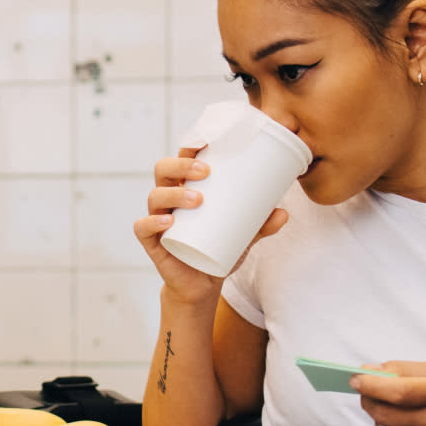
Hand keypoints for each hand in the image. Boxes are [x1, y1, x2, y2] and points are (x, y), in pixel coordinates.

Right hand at [133, 146, 288, 300]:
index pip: (182, 158)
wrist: (202, 285)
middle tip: (205, 171)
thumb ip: (261, 224)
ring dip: (174, 194)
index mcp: (186, 188)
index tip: (207, 140)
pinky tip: (168, 223)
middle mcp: (169, 199)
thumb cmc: (219, 250)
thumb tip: (284, 213)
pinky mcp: (152, 243)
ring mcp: (158, 219)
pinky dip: (152, 223)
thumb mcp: (244, 236)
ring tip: (197, 200)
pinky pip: (142, 228)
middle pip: (164, 170)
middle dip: (181, 165)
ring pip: (155, 196)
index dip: (189, 145)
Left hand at [352, 361, 425, 425]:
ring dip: (380, 416)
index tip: (355, 378)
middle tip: (365, 390)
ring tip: (392, 407)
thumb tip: (368, 371)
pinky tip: (410, 425)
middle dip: (369, 399)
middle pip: (387, 413)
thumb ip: (405, 370)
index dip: (371, 385)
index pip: (398, 392)